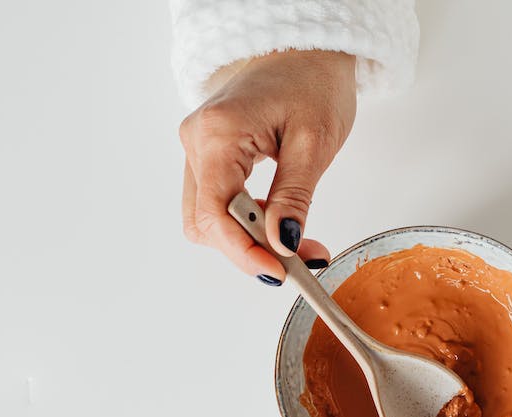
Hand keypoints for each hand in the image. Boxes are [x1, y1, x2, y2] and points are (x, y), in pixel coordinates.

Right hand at [179, 49, 356, 283]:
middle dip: (249, 250)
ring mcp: (197, 147)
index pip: (215, 212)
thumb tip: (281, 243)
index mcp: (218, 133)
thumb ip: (295, 197)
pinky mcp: (208, 154)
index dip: (243, 251)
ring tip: (297, 245)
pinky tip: (279, 225)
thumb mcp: (315, 143)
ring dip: (248, 241)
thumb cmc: (312, 82)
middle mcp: (196, 141)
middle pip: (205, 222)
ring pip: (207, 217)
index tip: (279, 272)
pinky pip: (216, 202)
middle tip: (301, 262)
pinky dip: (246, 223)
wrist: (303, 48)